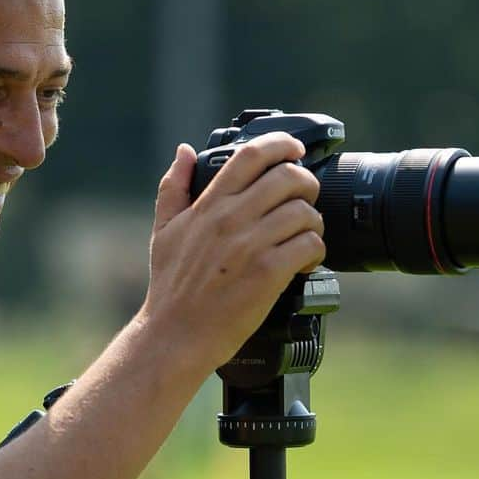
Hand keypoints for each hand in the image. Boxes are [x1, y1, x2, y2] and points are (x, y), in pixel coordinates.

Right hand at [140, 133, 325, 372]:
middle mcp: (231, 220)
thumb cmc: (170, 288)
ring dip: (313, 222)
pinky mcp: (268, 273)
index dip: (282, 144)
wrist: (175, 335)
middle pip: (288, 177)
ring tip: (304, 236)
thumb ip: (173, 187)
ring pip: (304, 212)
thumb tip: (183, 151)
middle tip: (305, 198)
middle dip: (306, 183)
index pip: (251, 155)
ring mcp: (250, 246)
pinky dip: (315, 251)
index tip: (295, 149)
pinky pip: (310, 245)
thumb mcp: (163, 231)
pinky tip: (305, 262)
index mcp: (209, 205)